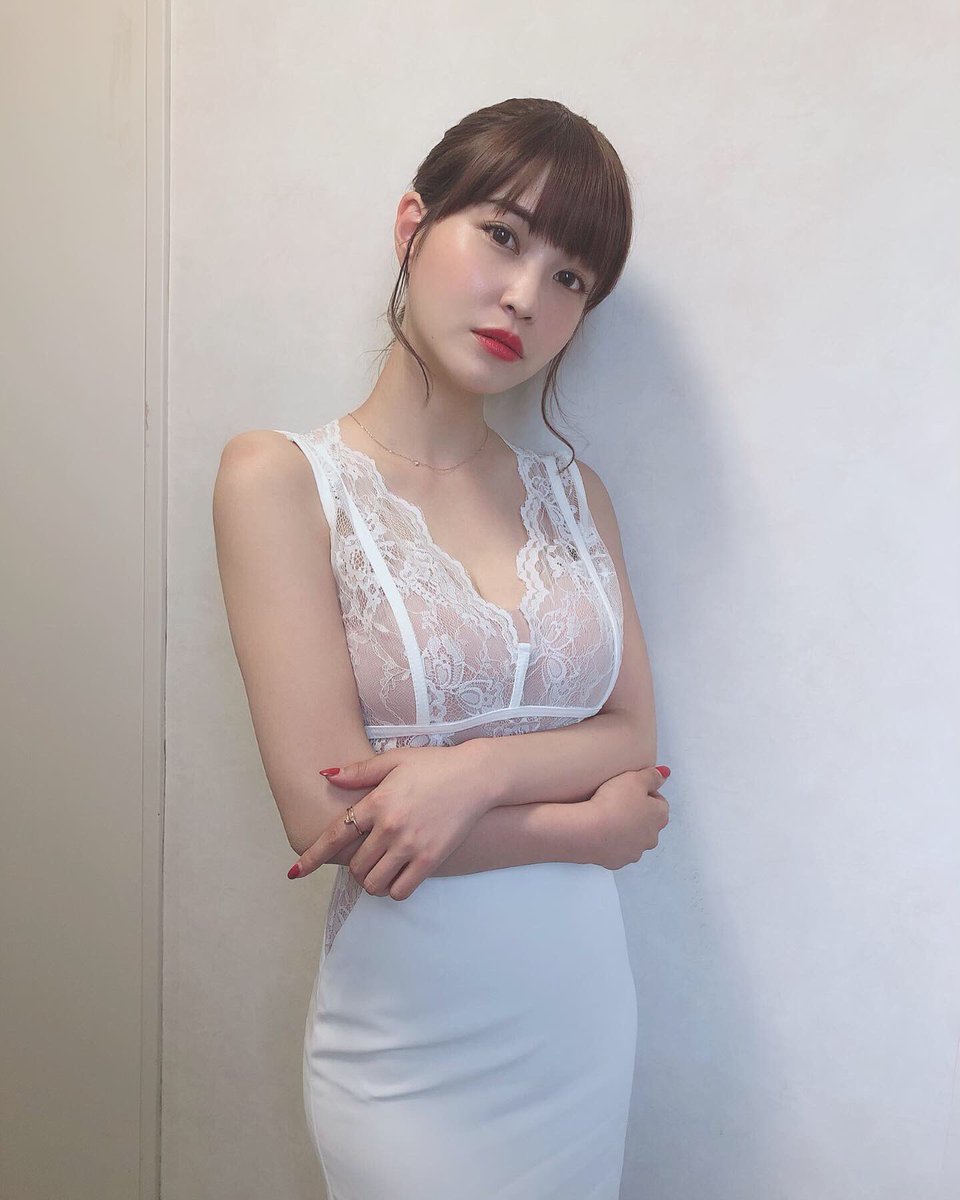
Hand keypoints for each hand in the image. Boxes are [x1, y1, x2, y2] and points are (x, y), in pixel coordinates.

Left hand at [287, 746, 488, 899]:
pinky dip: (394, 888)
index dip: (312, 856)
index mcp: (376, 802)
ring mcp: (410, 846)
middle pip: (355, 865)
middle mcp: (390, 827)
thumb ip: (359, 771)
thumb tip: (326, 775)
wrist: (476, 776)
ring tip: (380, 869)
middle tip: (365, 857)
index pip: (335, 835)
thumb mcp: (394, 760)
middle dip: (354, 865)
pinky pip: (400, 890)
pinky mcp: (430, 860)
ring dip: (371, 880)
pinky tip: (398, 876)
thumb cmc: (434, 765)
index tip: (295, 871)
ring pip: (374, 883)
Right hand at [586, 766, 669, 870]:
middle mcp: (652, 837)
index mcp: (660, 816)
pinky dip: (611, 842)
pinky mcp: (617, 861)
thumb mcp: (635, 778)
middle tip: (618, 802)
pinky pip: (616, 850)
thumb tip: (664, 774)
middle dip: (636, 813)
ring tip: (607, 817)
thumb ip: (652, 776)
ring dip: (624, 829)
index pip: (659, 802)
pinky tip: (600, 831)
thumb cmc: (613, 803)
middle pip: (647, 822)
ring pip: (633, 838)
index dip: (644, 793)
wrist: (589, 831)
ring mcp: (635, 851)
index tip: (630, 789)